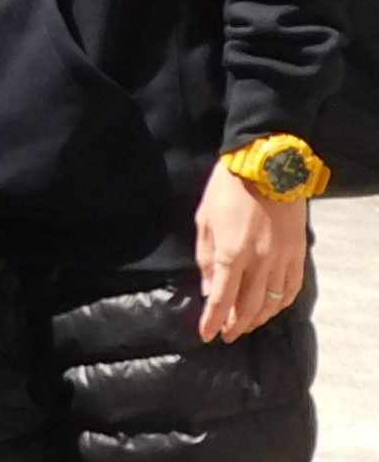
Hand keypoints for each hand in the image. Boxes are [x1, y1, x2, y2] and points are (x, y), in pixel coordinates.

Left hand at [195, 160, 309, 340]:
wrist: (265, 167)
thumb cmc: (227, 189)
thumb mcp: (204, 219)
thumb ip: (205, 257)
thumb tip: (208, 289)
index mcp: (231, 253)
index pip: (221, 298)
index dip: (213, 320)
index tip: (206, 335)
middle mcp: (258, 262)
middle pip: (247, 306)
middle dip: (235, 325)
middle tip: (226, 335)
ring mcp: (281, 260)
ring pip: (271, 302)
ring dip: (257, 319)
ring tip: (245, 326)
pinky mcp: (298, 254)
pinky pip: (291, 289)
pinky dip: (280, 304)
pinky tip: (271, 309)